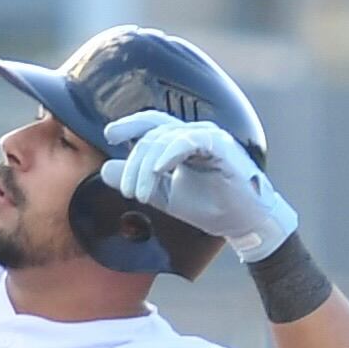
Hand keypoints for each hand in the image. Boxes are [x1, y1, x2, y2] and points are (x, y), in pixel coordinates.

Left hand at [99, 110, 297, 258]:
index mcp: (183, 141)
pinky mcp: (220, 146)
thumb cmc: (210, 207)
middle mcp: (194, 134)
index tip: (109, 136)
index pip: (151, 124)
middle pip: (153, 133)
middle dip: (134, 162)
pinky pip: (188, 141)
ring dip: (147, 166)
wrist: (243, 223)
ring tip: (142, 193)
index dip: (129, 125)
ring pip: (165, 138)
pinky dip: (169, 153)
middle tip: (129, 191)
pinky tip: (158, 169)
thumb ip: (138, 181)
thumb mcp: (165, 196)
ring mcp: (208, 137)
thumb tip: (105, 169)